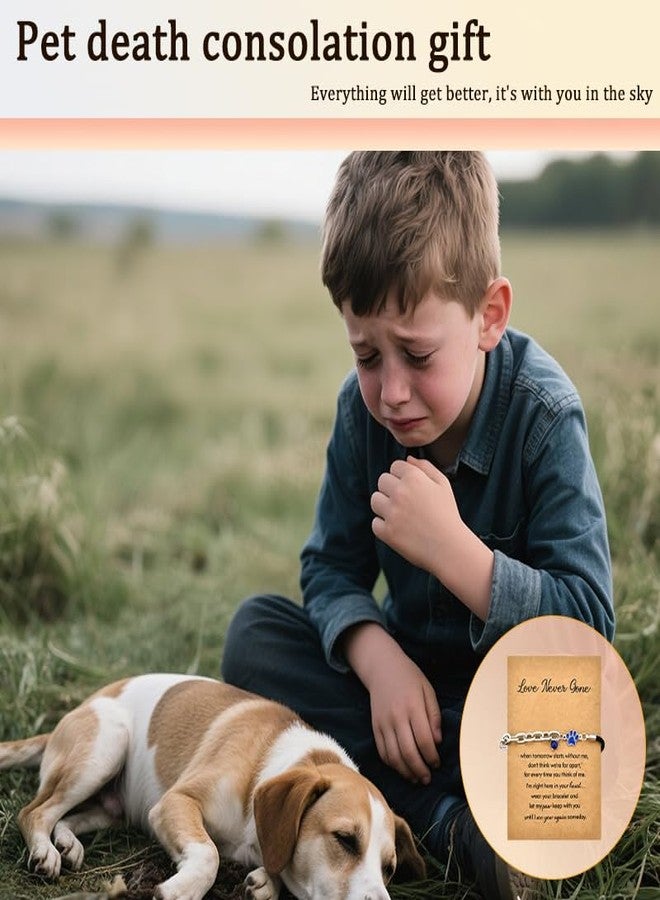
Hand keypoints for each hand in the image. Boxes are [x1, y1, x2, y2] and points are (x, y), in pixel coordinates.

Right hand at [342, 624, 441, 783]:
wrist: (381, 667)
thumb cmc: (409, 677)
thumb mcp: (428, 690)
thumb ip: (434, 716)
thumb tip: (437, 741)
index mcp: (412, 706)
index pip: (424, 739)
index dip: (432, 756)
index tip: (437, 763)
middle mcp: (396, 717)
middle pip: (408, 751)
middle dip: (419, 769)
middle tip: (427, 778)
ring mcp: (383, 723)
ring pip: (393, 755)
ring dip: (405, 771)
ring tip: (415, 778)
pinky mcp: (375, 727)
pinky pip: (382, 751)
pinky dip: (392, 764)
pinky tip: (401, 768)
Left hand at [371, 457, 460, 574]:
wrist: (450, 548)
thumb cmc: (448, 514)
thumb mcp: (443, 485)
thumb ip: (426, 467)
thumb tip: (408, 459)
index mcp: (414, 478)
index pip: (394, 467)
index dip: (403, 477)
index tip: (412, 489)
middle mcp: (400, 492)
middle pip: (382, 481)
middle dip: (391, 489)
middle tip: (406, 503)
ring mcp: (392, 512)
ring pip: (375, 500)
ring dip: (384, 506)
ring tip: (401, 515)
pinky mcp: (387, 532)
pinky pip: (375, 523)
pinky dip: (385, 527)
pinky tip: (400, 530)